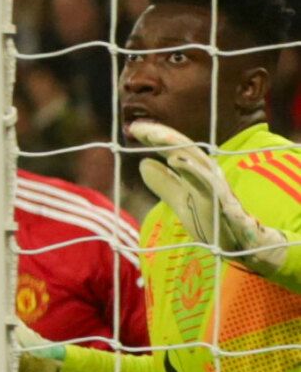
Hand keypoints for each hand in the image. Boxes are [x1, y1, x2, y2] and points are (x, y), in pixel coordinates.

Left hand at [132, 120, 299, 287]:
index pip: (173, 150)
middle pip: (183, 148)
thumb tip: (143, 163)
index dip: (155, 138)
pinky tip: (175, 160)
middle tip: (136, 127)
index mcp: (196, 172)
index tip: (134, 128)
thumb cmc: (211, 220)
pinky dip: (192, 169)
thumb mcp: (180, 201)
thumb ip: (164, 184)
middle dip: (161, 135)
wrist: (237, 245)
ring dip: (174, 145)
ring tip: (153, 136)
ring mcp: (215, 184)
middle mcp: (206, 173)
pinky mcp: (221, 199)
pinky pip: (207, 181)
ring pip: (195, 158)